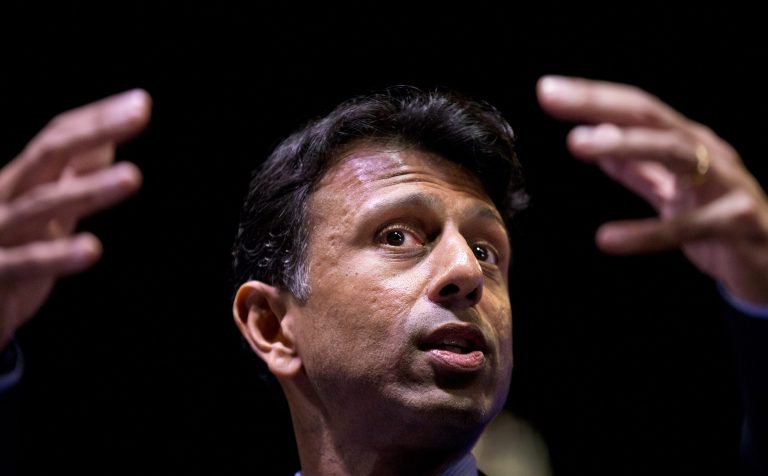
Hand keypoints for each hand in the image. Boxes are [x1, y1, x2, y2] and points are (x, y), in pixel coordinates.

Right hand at [0, 90, 151, 348]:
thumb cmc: (7, 249)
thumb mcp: (45, 207)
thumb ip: (73, 175)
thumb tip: (106, 141)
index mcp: (23, 180)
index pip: (58, 138)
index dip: (97, 119)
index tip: (140, 102)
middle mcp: (6, 197)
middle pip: (49, 154)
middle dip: (95, 131)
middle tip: (140, 114)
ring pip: (43, 205)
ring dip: (90, 190)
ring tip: (134, 176)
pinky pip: (26, 262)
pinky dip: (57, 255)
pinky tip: (93, 249)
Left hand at [536, 75, 767, 304]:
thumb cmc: (719, 219)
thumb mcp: (673, 191)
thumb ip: (638, 171)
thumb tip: (598, 144)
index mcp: (689, 142)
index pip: (637, 110)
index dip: (594, 98)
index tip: (548, 89)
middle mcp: (710, 152)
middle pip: (652, 118)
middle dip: (600, 105)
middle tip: (552, 98)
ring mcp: (728, 183)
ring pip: (678, 153)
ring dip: (627, 145)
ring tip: (580, 144)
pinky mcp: (739, 221)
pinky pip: (691, 225)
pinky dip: (647, 233)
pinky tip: (607, 239)